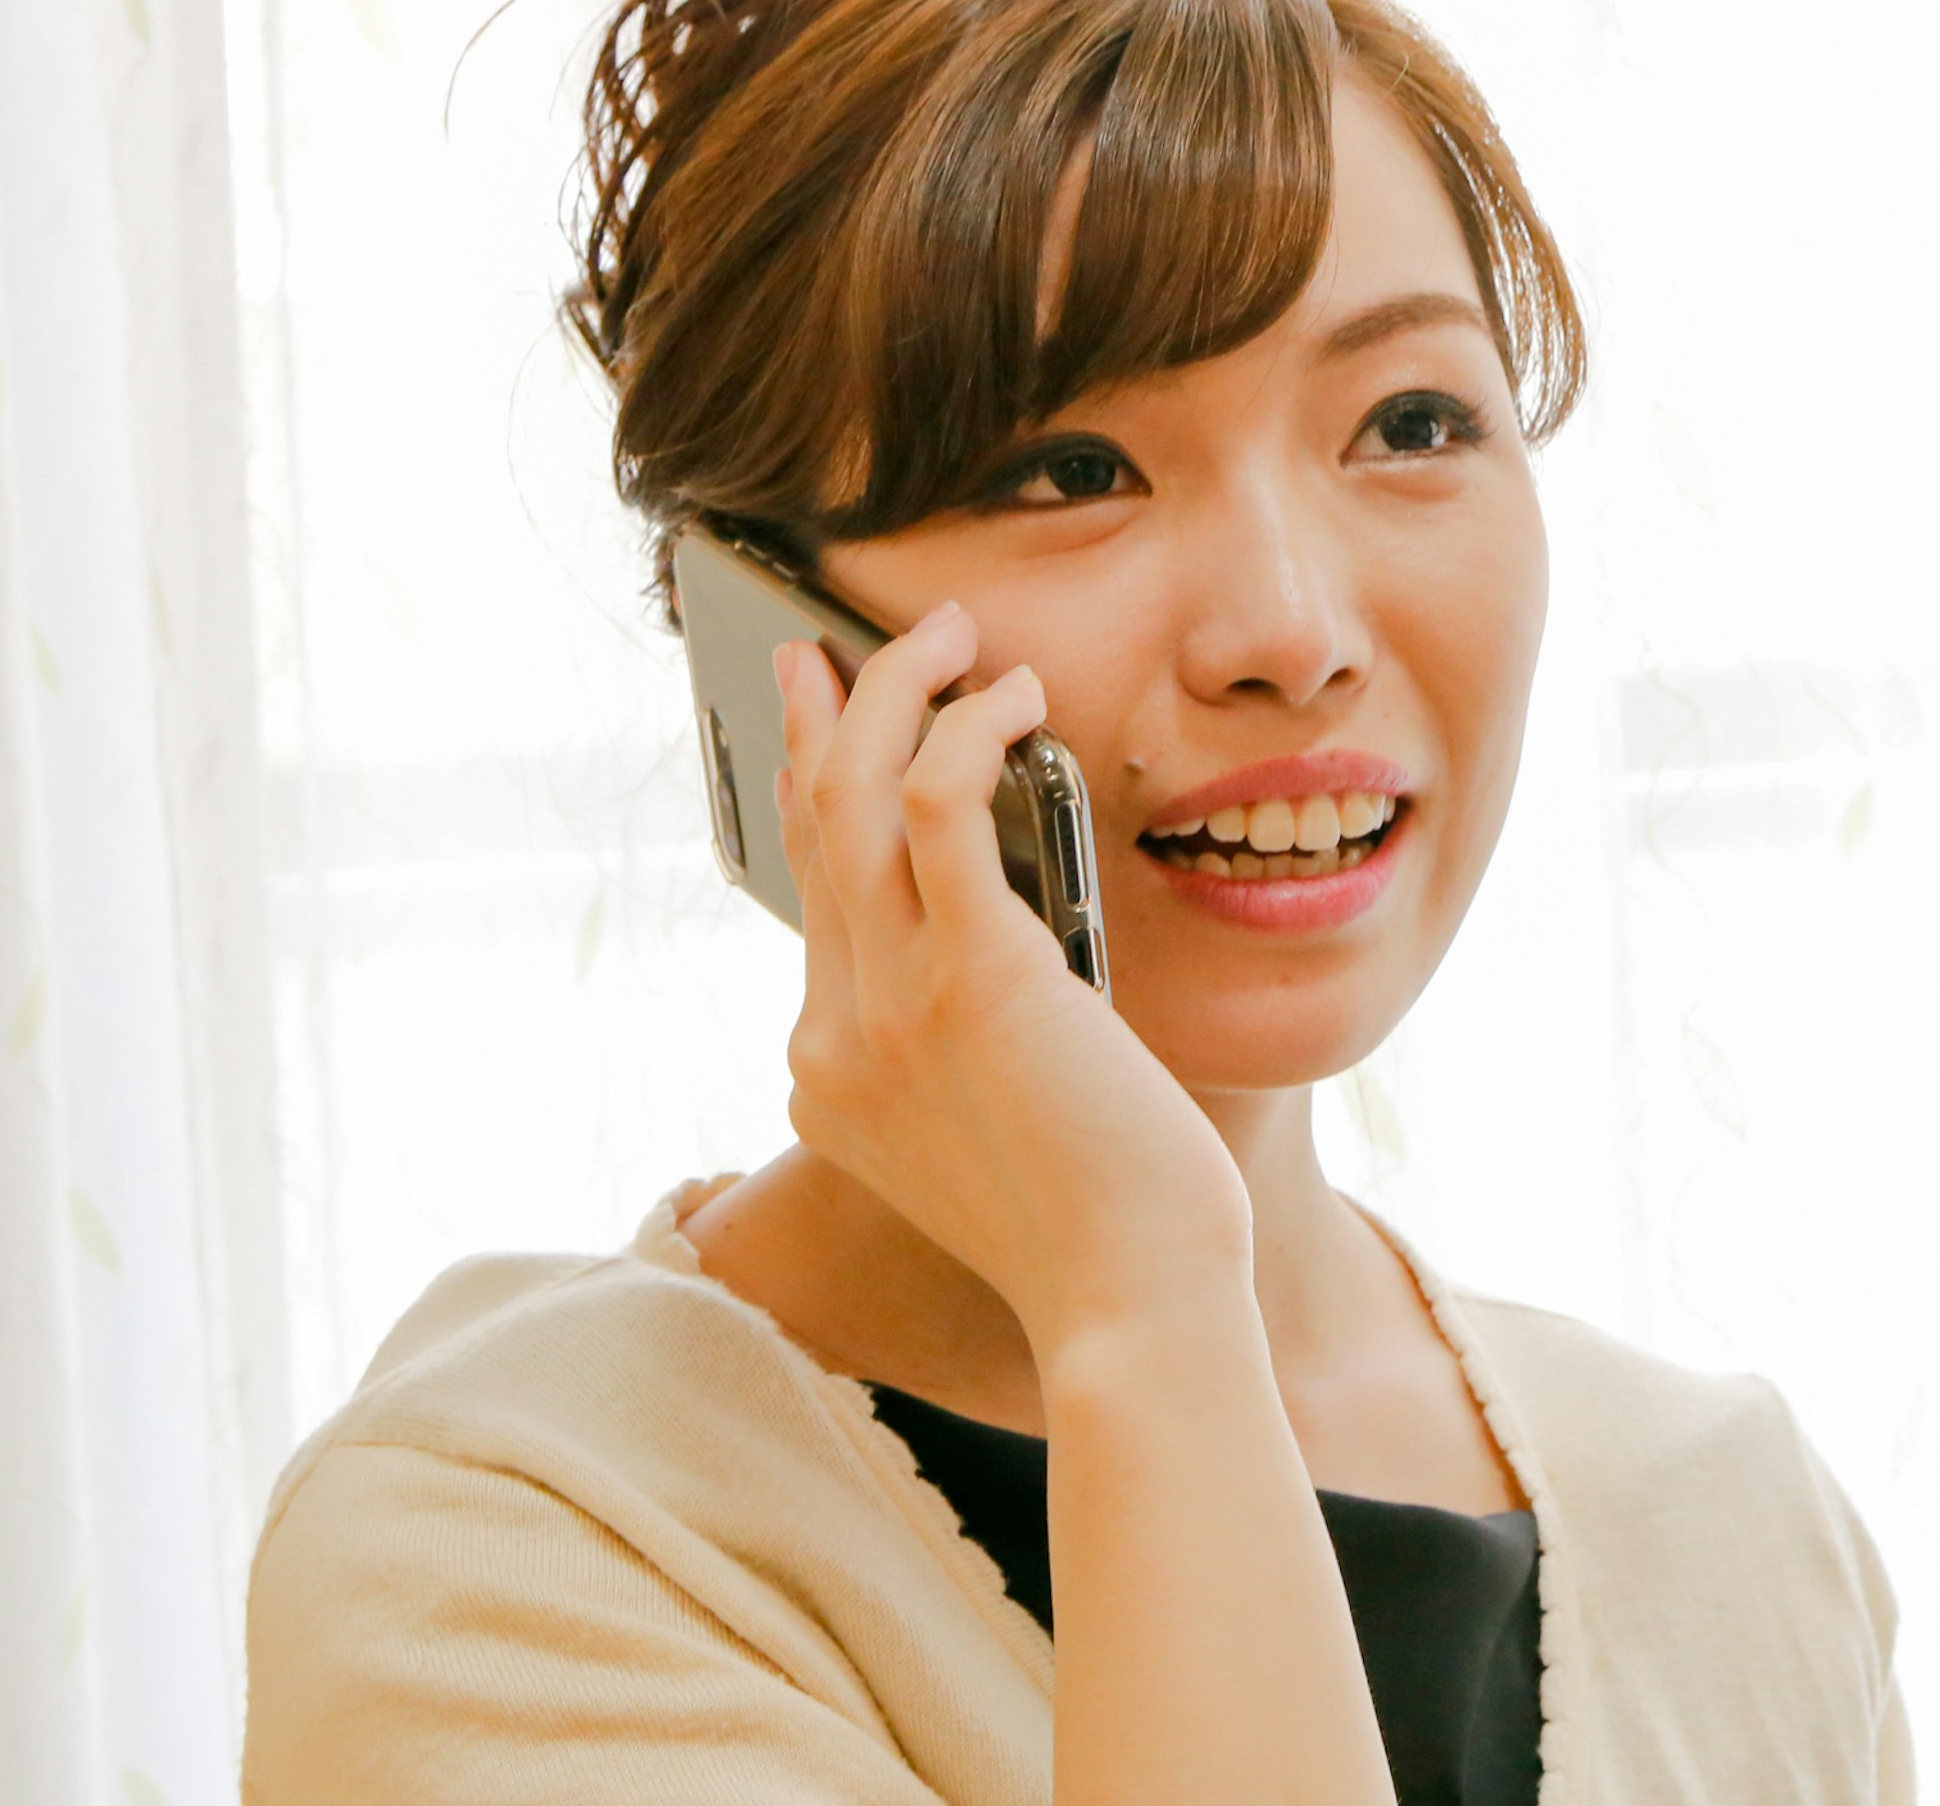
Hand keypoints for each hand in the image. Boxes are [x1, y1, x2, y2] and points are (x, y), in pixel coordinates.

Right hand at [770, 602, 1251, 1354]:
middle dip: (829, 712)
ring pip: (856, 797)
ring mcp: (889, 1009)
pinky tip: (1019, 700)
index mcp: (830, 1073)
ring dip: (897, 691)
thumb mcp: (998, 1115)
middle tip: (848, 636)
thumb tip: (1004, 920)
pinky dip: (968, 732)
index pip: (807, 896)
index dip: (812, 787)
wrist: (1131, 1305)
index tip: (822, 714)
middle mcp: (834, 1034)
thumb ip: (971, 1027)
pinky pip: (939, 810)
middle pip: (813, 829)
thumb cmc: (1101, 1217)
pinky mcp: (973, 981)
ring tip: (958, 633)